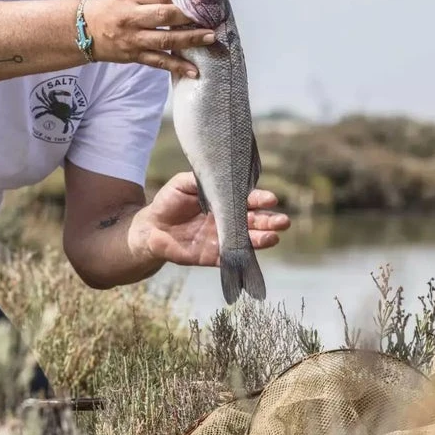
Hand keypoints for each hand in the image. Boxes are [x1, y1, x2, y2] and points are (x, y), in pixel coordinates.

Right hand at [82, 0, 214, 77]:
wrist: (84, 29)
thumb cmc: (110, 6)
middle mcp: (131, 17)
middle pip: (164, 16)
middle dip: (189, 17)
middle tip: (211, 16)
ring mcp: (133, 39)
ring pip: (164, 40)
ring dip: (189, 40)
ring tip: (210, 37)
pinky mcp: (134, 56)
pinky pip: (158, 62)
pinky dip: (177, 67)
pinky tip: (194, 71)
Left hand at [130, 172, 290, 266]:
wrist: (151, 227)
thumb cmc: (169, 201)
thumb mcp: (183, 184)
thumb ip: (201, 180)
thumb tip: (218, 176)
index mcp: (225, 201)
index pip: (246, 200)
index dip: (259, 200)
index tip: (271, 199)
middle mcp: (228, 220)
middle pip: (254, 221)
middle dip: (269, 220)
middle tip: (283, 221)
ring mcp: (223, 238)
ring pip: (248, 240)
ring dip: (262, 238)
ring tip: (274, 237)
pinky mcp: (214, 256)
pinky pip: (231, 258)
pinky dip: (242, 257)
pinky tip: (252, 255)